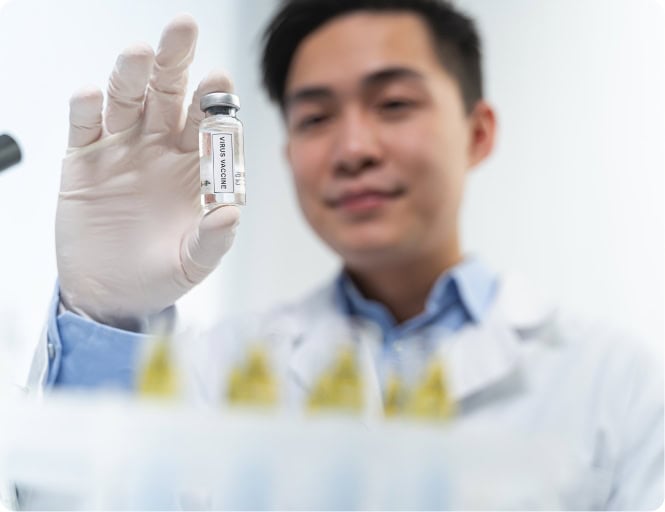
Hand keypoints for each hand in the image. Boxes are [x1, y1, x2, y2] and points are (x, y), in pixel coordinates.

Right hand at [56, 14, 239, 327]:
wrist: (111, 293)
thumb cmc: (159, 274)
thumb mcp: (192, 263)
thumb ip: (213, 239)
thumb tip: (232, 213)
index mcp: (194, 166)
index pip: (208, 123)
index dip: (214, 101)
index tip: (219, 81)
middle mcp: (160, 148)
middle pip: (168, 95)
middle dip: (175, 62)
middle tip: (182, 29)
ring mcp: (122, 150)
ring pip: (127, 101)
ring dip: (131, 76)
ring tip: (138, 55)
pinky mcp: (84, 162)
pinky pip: (84, 128)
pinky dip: (87, 109)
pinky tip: (92, 96)